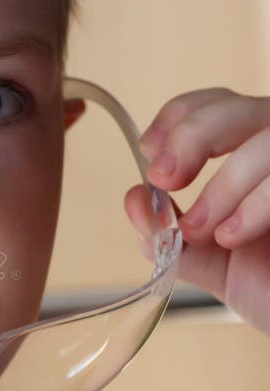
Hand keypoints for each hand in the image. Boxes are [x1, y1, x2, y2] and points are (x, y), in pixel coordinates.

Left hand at [124, 88, 269, 335]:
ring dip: (224, 184)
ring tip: (201, 231)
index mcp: (252, 156)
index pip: (215, 104)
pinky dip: (255, 204)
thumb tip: (135, 197)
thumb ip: (164, 233)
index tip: (150, 150)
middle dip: (192, 137)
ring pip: (268, 139)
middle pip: (238, 107)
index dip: (179, 115)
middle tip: (166, 178)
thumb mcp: (204, 261)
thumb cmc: (268, 287)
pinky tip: (232, 236)